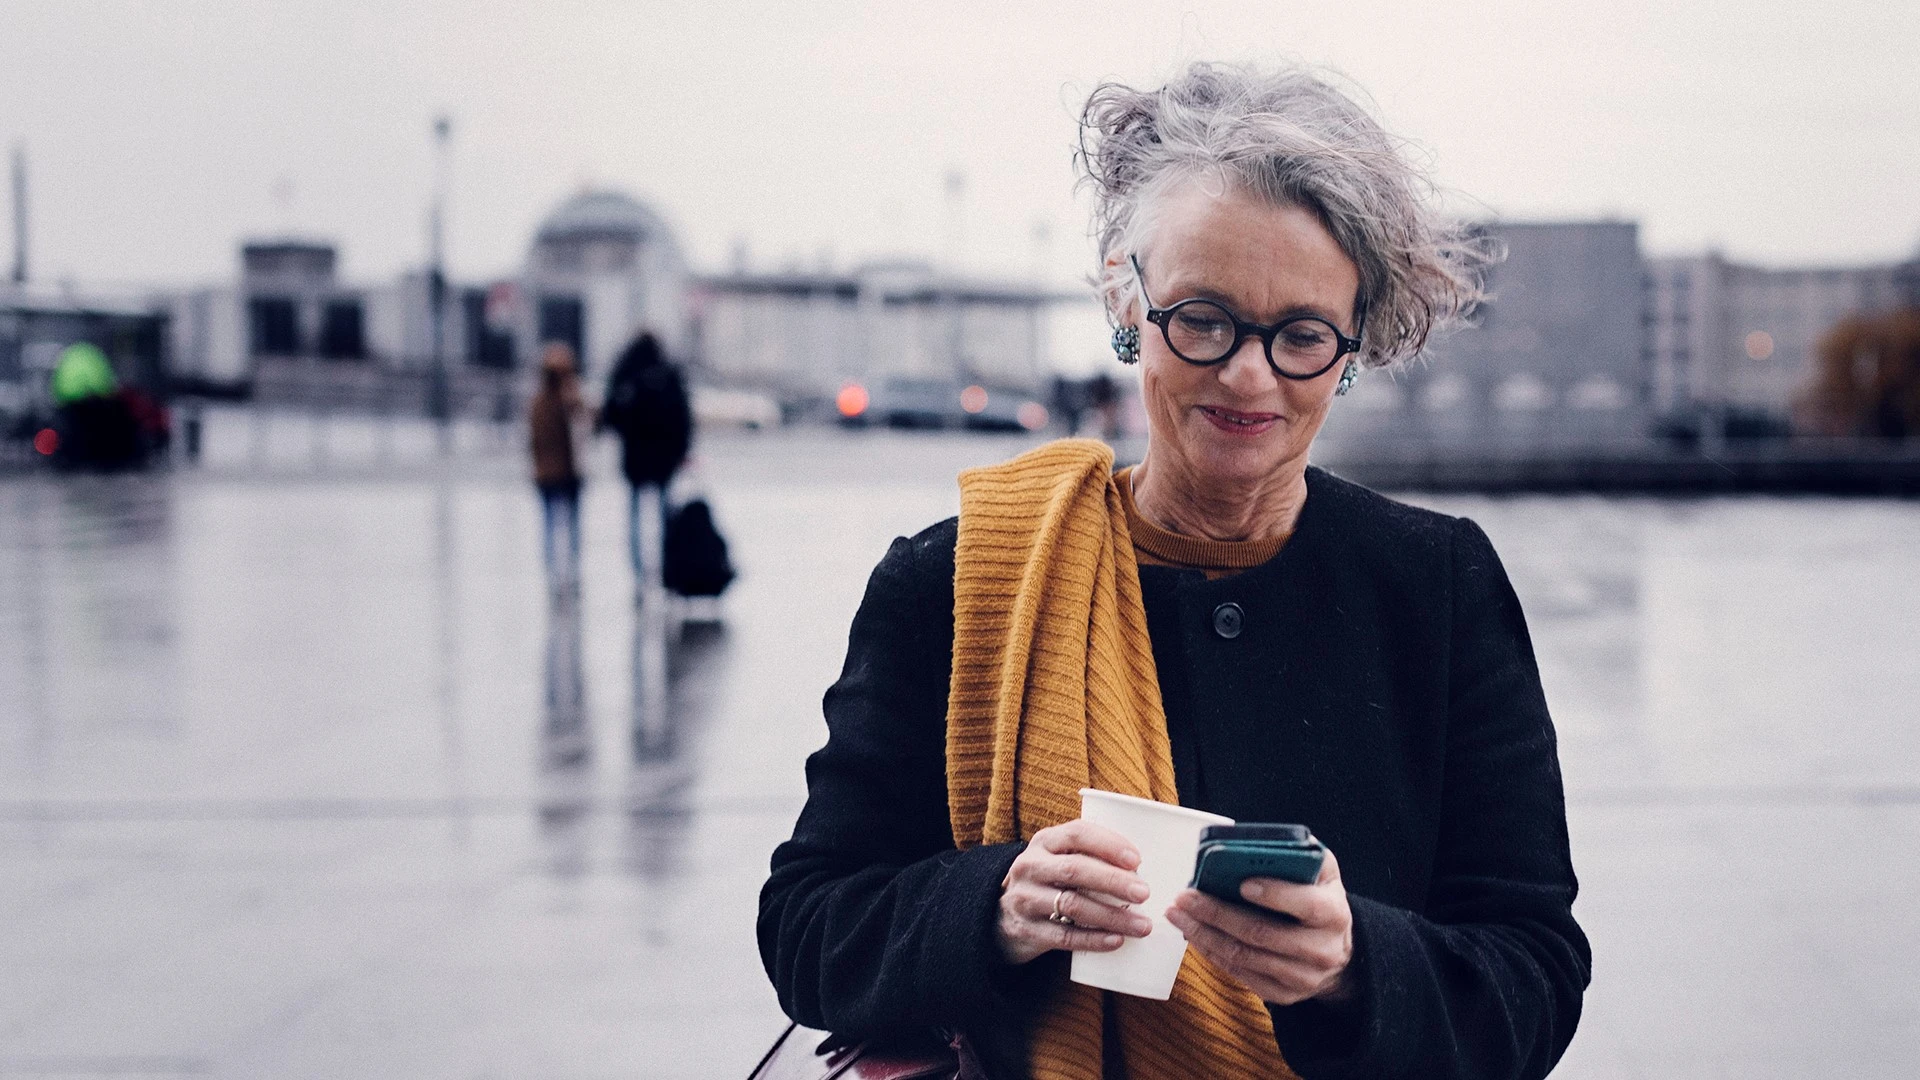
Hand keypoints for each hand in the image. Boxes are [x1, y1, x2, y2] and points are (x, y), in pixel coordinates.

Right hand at [997, 820, 1154, 964]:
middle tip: (1145, 893)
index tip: (1137, 860)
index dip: (1108, 844)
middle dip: (1113, 881)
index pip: (1077, 834)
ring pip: (1072, 904)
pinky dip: (1093, 939)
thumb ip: (1091, 857)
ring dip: (1111, 915)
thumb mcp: (1058, 859)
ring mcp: (1025, 899)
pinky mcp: (1026, 930)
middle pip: (1075, 869)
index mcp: (1044, 842)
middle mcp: (1030, 866)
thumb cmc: (1048, 882)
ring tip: (1141, 925)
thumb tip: (1148, 868)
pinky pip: (1063, 936)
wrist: (1000, 915)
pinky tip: (1116, 941)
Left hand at [1165, 846, 1353, 1005]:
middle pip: (1262, 934)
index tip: (1241, 883)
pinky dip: (1212, 952)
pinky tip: (1193, 934)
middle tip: (1187, 897)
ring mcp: (1302, 977)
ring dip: (1204, 935)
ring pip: (1244, 957)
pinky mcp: (1283, 994)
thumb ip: (1300, 854)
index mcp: (1333, 914)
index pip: (1305, 904)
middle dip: (1218, 914)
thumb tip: (1260, 842)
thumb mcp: (1322, 872)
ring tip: (1179, 914)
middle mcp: (1322, 950)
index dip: (1273, 894)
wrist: (1337, 950)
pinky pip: (1240, 974)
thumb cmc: (1320, 899)